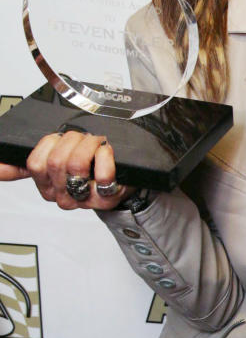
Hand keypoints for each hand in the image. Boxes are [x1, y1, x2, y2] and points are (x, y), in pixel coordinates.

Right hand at [15, 131, 133, 209]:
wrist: (125, 182)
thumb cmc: (93, 168)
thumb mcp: (60, 161)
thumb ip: (30, 162)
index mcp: (47, 185)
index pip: (33, 165)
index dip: (36, 151)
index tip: (42, 144)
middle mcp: (62, 195)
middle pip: (55, 160)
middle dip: (74, 139)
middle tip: (86, 138)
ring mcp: (82, 199)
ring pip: (75, 163)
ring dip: (90, 144)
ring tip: (98, 144)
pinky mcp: (105, 199)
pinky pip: (103, 174)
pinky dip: (106, 156)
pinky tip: (107, 154)